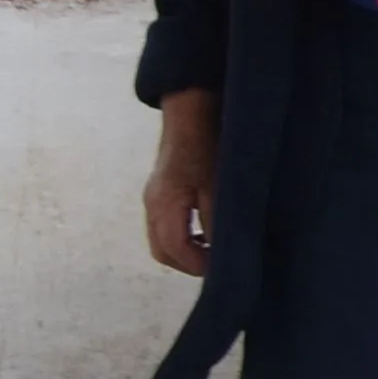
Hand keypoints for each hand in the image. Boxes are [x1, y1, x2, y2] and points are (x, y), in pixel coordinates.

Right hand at [139, 97, 213, 278]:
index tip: (225, 270)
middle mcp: (152, 204)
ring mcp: (154, 196)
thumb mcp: (218, 184)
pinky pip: (168, 223)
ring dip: (188, 250)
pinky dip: (186, 235)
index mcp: (163, 204)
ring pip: (163, 238)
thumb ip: (218, 220)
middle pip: (163, 250)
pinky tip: (210, 230)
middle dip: (189, 263)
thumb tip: (224, 252)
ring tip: (218, 250)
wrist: (192, 108)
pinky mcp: (162, 189)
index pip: (173, 250)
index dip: (198, 265)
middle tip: (220, 265)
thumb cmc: (208, 143)